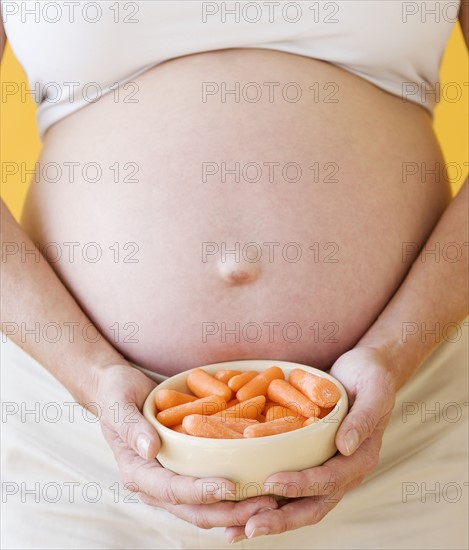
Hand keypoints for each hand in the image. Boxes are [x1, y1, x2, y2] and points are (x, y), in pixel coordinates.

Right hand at [95, 363, 277, 528]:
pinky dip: (235, 493)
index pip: (171, 490)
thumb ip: (131, 426)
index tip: (229, 487)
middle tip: (265, 504)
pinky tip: (260, 487)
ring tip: (272, 501)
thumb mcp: (118, 403)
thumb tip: (151, 449)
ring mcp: (170, 480)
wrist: (117, 390)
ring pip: (207, 507)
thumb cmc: (116, 393)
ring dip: (237, 508)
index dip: (200, 492)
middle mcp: (154, 484)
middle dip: (230, 511)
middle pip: (195, 509)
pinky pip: (210, 489)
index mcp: (136, 472)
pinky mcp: (184, 471)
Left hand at [224, 346, 396, 541]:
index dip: (302, 484)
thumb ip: (363, 419)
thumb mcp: (374, 392)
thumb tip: (346, 446)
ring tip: (234, 531)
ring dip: (268, 518)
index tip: (272, 483)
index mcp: (359, 459)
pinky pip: (288, 485)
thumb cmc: (372, 378)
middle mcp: (342, 471)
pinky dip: (265, 498)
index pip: (330, 480)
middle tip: (249, 528)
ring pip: (297, 503)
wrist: (368, 372)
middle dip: (280, 519)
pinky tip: (238, 503)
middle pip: (312, 505)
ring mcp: (325, 468)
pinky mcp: (310, 461)